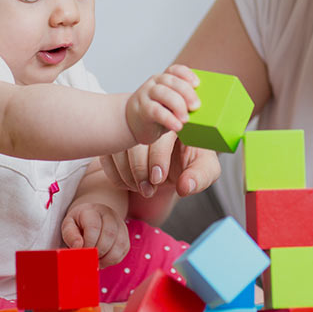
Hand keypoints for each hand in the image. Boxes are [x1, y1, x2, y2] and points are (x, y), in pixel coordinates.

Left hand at [60, 202, 129, 267]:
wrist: (93, 218)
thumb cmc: (79, 223)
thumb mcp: (68, 225)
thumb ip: (70, 235)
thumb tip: (78, 247)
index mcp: (93, 211)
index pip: (93, 227)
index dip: (87, 244)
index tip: (81, 253)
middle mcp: (110, 215)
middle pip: (109, 235)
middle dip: (97, 252)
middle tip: (88, 259)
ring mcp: (120, 225)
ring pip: (119, 244)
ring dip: (106, 258)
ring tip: (95, 261)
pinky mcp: (126, 237)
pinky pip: (123, 251)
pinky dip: (112, 260)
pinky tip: (102, 260)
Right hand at [100, 131, 220, 198]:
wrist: (176, 165)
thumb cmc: (192, 163)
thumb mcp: (206, 169)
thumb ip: (200, 177)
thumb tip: (186, 186)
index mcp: (175, 122)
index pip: (159, 136)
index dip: (157, 158)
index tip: (158, 179)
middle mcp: (150, 122)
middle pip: (135, 142)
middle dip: (140, 169)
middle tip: (148, 189)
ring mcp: (130, 130)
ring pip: (118, 150)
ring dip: (126, 174)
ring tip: (141, 189)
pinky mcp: (117, 142)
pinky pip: (107, 158)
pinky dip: (115, 175)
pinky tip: (128, 184)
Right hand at [125, 65, 199, 144]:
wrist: (133, 124)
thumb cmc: (158, 113)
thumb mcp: (171, 104)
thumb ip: (183, 101)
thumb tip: (203, 107)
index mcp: (164, 79)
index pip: (175, 70)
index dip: (186, 75)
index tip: (197, 84)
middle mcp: (154, 83)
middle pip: (171, 81)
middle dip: (186, 92)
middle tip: (196, 106)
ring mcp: (146, 95)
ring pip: (162, 93)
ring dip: (178, 105)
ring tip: (186, 119)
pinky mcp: (142, 110)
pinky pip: (155, 111)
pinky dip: (168, 118)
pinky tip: (177, 126)